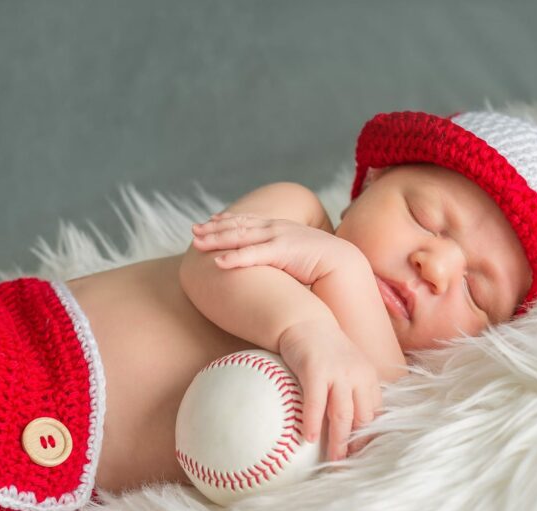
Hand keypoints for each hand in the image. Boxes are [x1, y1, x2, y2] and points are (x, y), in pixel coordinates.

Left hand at [191, 212, 345, 284]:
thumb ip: (279, 254)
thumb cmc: (319, 264)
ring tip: (198, 243)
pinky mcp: (282, 252)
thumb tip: (269, 263)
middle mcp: (276, 228)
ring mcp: (278, 237)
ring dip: (217, 240)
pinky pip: (253, 256)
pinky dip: (234, 259)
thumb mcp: (294, 254)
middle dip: (213, 228)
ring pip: (240, 238)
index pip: (247, 220)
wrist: (343, 263)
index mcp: (279, 227)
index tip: (208, 222)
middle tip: (193, 231)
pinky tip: (218, 263)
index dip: (226, 221)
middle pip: (238, 226)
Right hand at [277, 317, 382, 461]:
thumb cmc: (324, 350)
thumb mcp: (347, 369)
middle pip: (362, 418)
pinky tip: (308, 438)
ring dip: (339, 440)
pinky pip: (315, 401)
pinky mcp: (316, 369)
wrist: (304, 321)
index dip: (371, 439)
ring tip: (334, 461)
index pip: (376, 414)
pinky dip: (312, 421)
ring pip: (342, 414)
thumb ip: (353, 392)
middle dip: (357, 446)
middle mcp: (358, 376)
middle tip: (350, 469)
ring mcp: (338, 372)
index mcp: (369, 378)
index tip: (365, 460)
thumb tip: (351, 426)